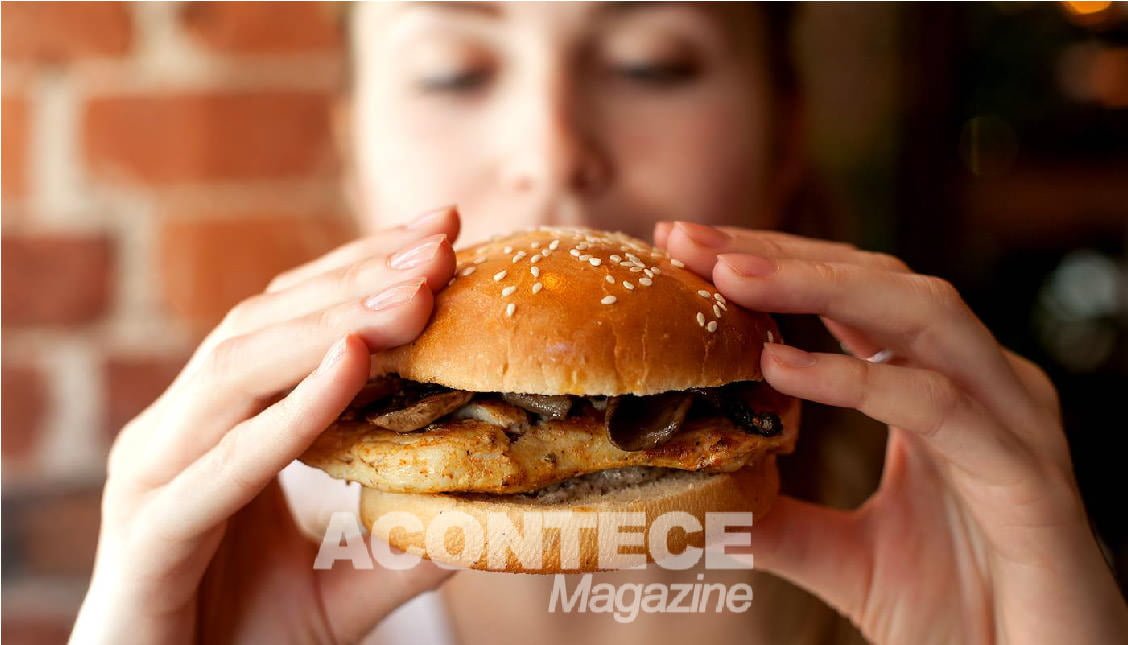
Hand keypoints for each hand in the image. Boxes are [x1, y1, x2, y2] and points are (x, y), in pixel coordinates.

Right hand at [71, 206, 463, 643]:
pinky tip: (353, 363)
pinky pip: (227, 461)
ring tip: (415, 293)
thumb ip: (403, 542)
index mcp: (215, 427)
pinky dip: (294, 409)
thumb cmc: (244, 642)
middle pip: (266, 325)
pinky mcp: (152, 533)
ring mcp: (155, 477)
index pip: (287, 321)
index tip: (439, 233)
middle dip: (358, 278)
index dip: (359, 270)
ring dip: (333, 324)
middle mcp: (177, 434)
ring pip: (239, 371)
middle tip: (441, 242)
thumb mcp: (343, 586)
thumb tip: (486, 508)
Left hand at [656, 221, 1127, 643]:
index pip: (851, 299)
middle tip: (688, 239)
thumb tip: (695, 497)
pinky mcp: (1027, 477)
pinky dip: (857, 379)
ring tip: (730, 276)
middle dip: (781, 255)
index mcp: (939, 392)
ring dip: (819, 286)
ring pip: (922, 315)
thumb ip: (779, 521)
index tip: (683, 247)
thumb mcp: (845, 560)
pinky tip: (780, 366)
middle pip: (879, 283)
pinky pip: (937, 405)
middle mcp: (980, 388)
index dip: (772, 266)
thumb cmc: (960, 618)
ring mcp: (1010, 422)